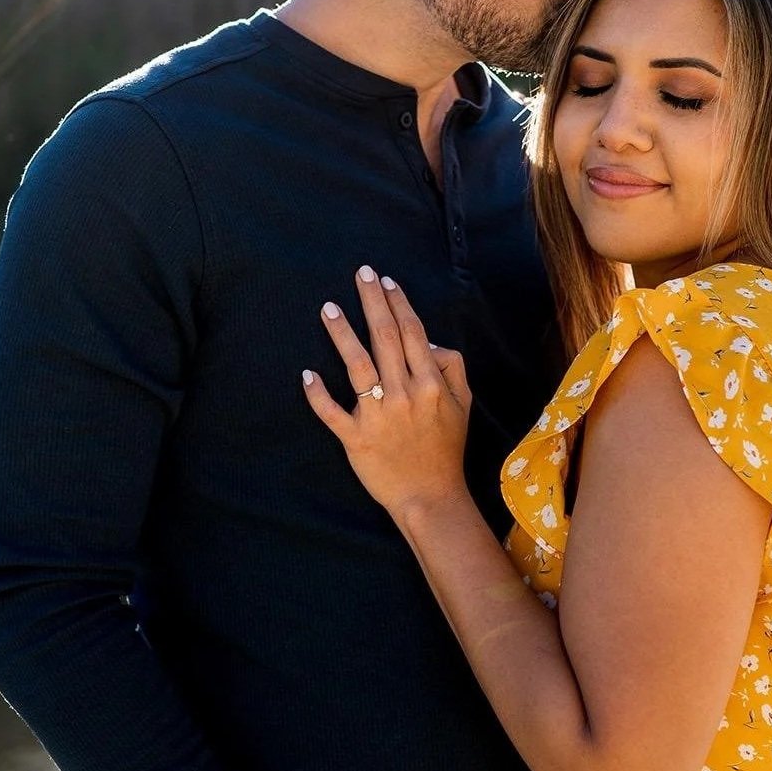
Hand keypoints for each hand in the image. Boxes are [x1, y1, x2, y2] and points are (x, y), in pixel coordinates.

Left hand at [303, 267, 471, 517]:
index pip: (412, 333)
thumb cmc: (446, 448)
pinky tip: (307, 373)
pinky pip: (332, 412)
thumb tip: (428, 342)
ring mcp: (378, 416)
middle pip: (386, 338)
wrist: (430, 496)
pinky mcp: (355, 439)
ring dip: (342, 334)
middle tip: (360, 274)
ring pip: (357, 366)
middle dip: (372, 303)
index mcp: (431, 384)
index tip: (385, 281)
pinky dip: (318, 394)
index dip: (398, 304)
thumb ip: (451, 367)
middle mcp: (404, 394)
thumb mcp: (463, 405)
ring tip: (328, 308)